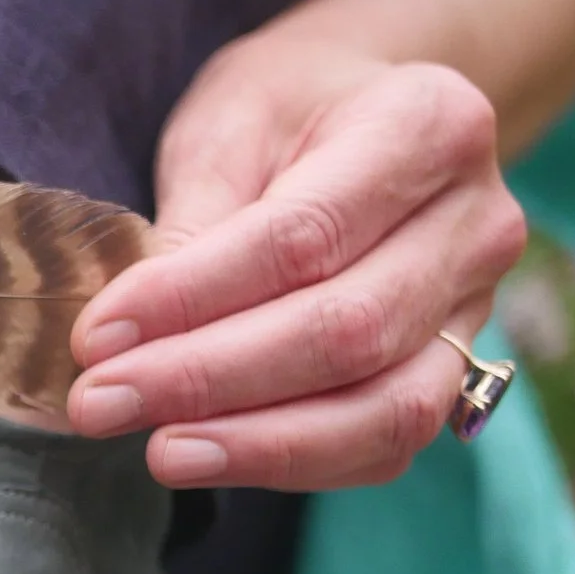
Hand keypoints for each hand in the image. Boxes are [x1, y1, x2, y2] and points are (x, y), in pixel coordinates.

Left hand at [64, 36, 527, 488]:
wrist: (370, 115)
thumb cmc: (290, 110)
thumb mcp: (228, 128)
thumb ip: (192, 229)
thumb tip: (125, 342)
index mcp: (428, 127)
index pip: (302, 237)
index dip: (192, 299)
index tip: (96, 338)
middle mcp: (476, 222)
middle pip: (347, 332)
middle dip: (211, 379)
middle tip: (101, 403)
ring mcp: (478, 307)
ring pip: (384, 408)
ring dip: (260, 444)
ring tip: (160, 452)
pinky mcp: (456, 371)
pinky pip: (385, 445)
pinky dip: (295, 463)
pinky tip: (215, 460)